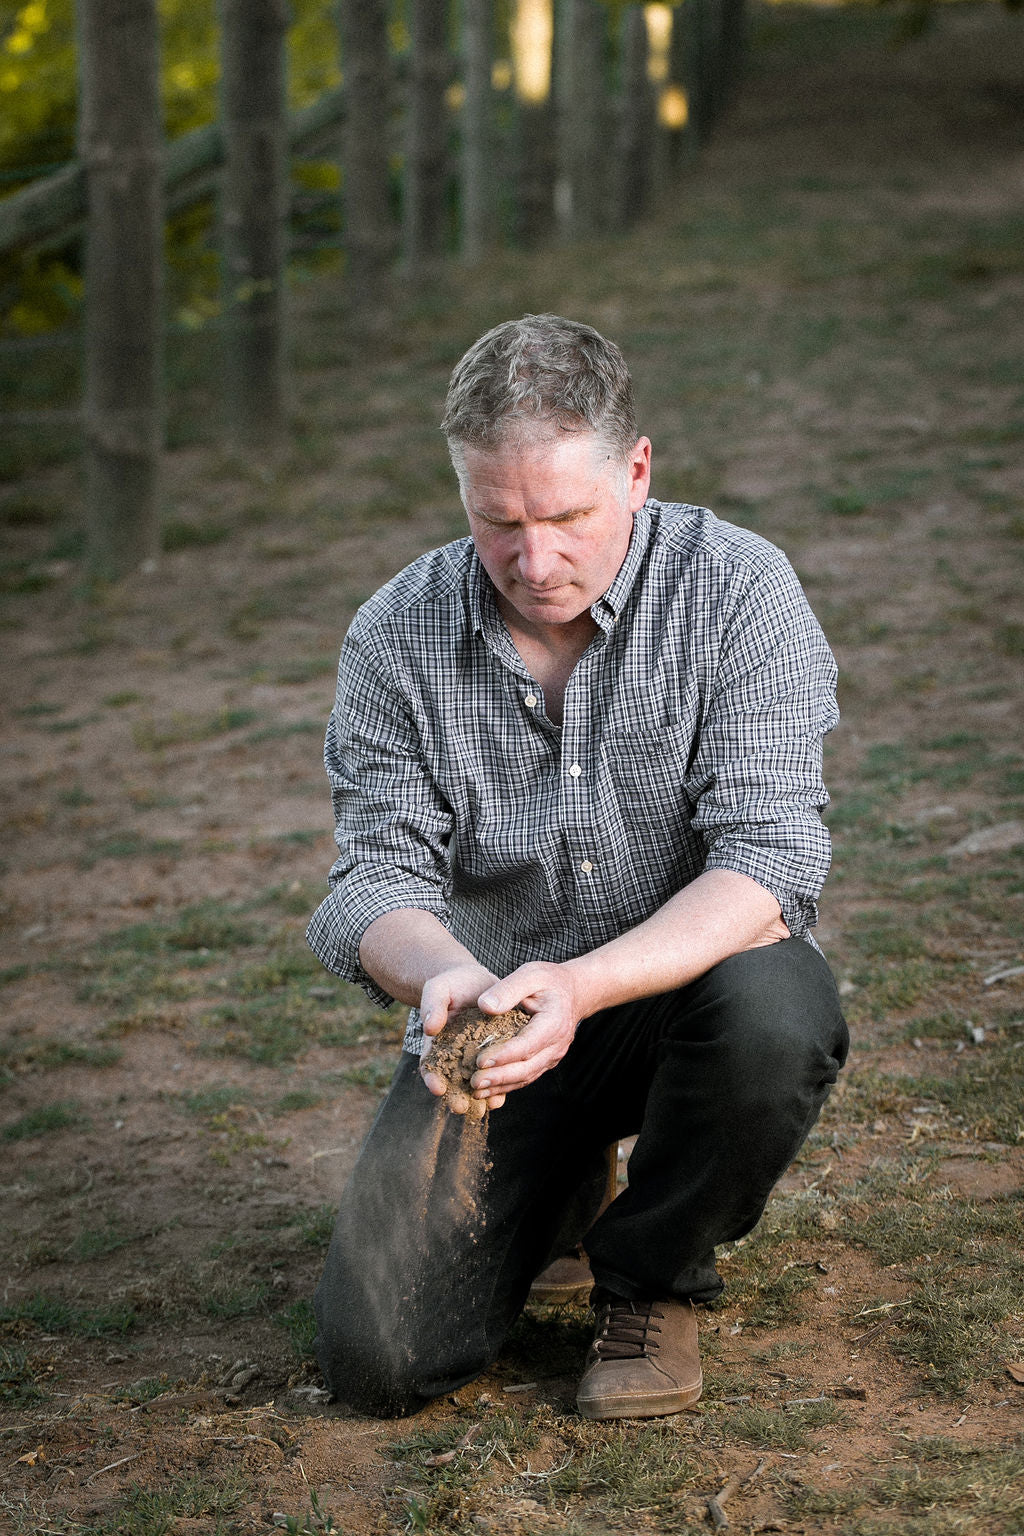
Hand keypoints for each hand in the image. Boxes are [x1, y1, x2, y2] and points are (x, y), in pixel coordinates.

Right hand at [418, 962, 496, 1101]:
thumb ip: (432, 1005)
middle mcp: (455, 1056)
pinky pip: (496, 1072)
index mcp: (437, 1044)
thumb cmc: (451, 984)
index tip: (437, 1087)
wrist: (476, 980)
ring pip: (476, 1082)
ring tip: (488, 1106)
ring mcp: (475, 1057)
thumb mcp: (438, 989)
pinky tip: (504, 1094)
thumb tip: (429, 1028)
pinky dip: (499, 1085)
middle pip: (453, 1081)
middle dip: (456, 1096)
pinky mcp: (495, 1054)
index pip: (431, 1065)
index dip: (432, 1077)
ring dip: (481, 1096)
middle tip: (460, 1107)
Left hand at [469, 961, 582, 1100]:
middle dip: (499, 1077)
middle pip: (527, 1067)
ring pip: (526, 1076)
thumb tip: (485, 1006)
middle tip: (474, 1083)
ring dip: (501, 1086)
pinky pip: (527, 1076)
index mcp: (553, 1022)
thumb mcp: (531, 974)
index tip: (480, 1062)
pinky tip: (488, 1090)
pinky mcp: (546, 1060)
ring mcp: (553, 1055)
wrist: (573, 991)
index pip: (527, 1044)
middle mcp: (557, 1044)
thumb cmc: (549, 980)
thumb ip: (508, 988)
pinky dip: (508, 1085)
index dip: (504, 1055)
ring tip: (476, 1091)